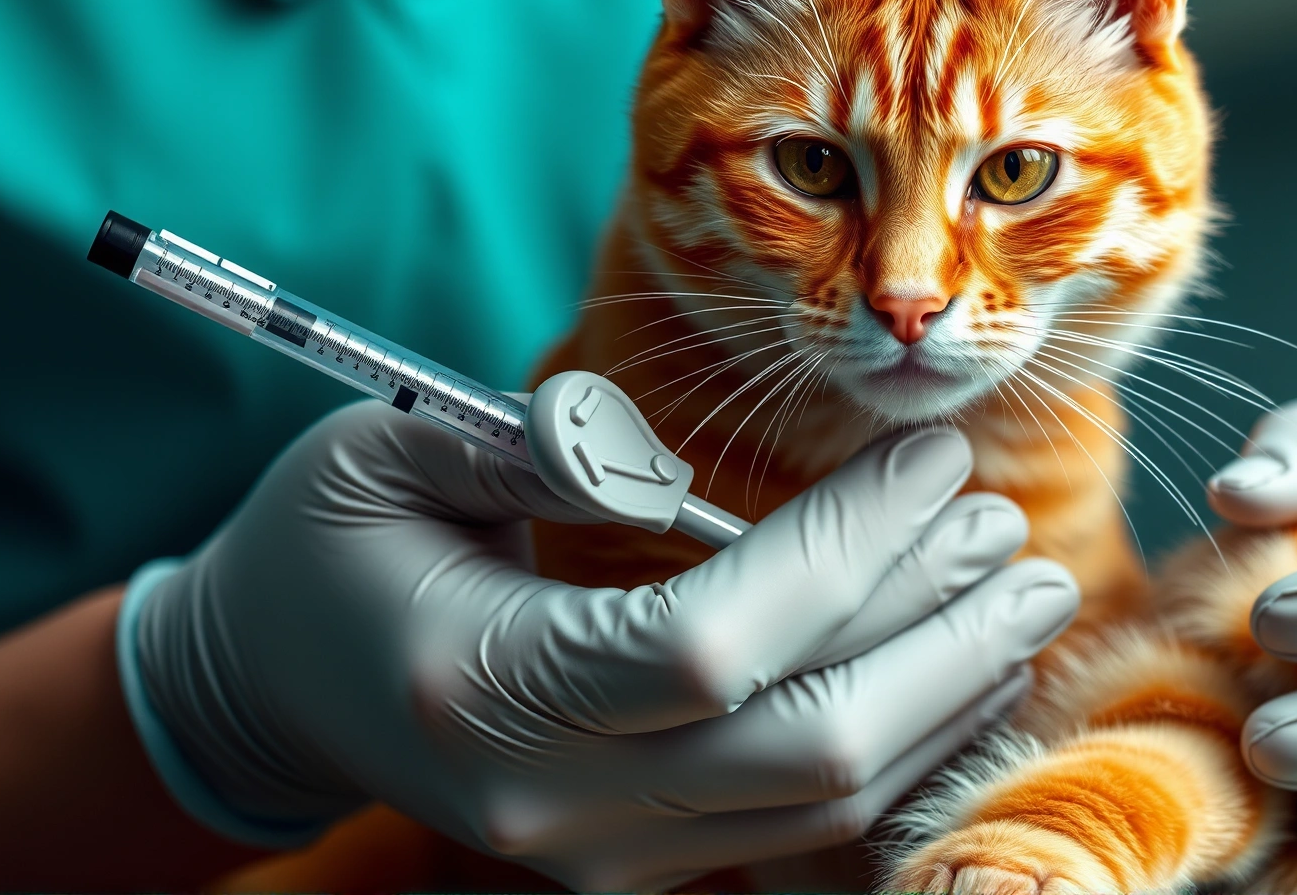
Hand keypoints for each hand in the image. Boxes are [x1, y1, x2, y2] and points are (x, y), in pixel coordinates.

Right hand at [125, 400, 1078, 890]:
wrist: (279, 684)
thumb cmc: (329, 547)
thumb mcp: (385, 453)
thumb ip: (516, 443)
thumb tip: (649, 449)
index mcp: (481, 685)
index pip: (713, 641)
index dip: (847, 550)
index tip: (932, 461)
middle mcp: (547, 799)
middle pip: (805, 747)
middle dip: (939, 639)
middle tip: (1017, 538)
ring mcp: (597, 853)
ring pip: (824, 798)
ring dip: (942, 689)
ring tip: (1015, 589)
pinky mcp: (632, 863)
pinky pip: (802, 820)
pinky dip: (899, 743)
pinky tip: (953, 664)